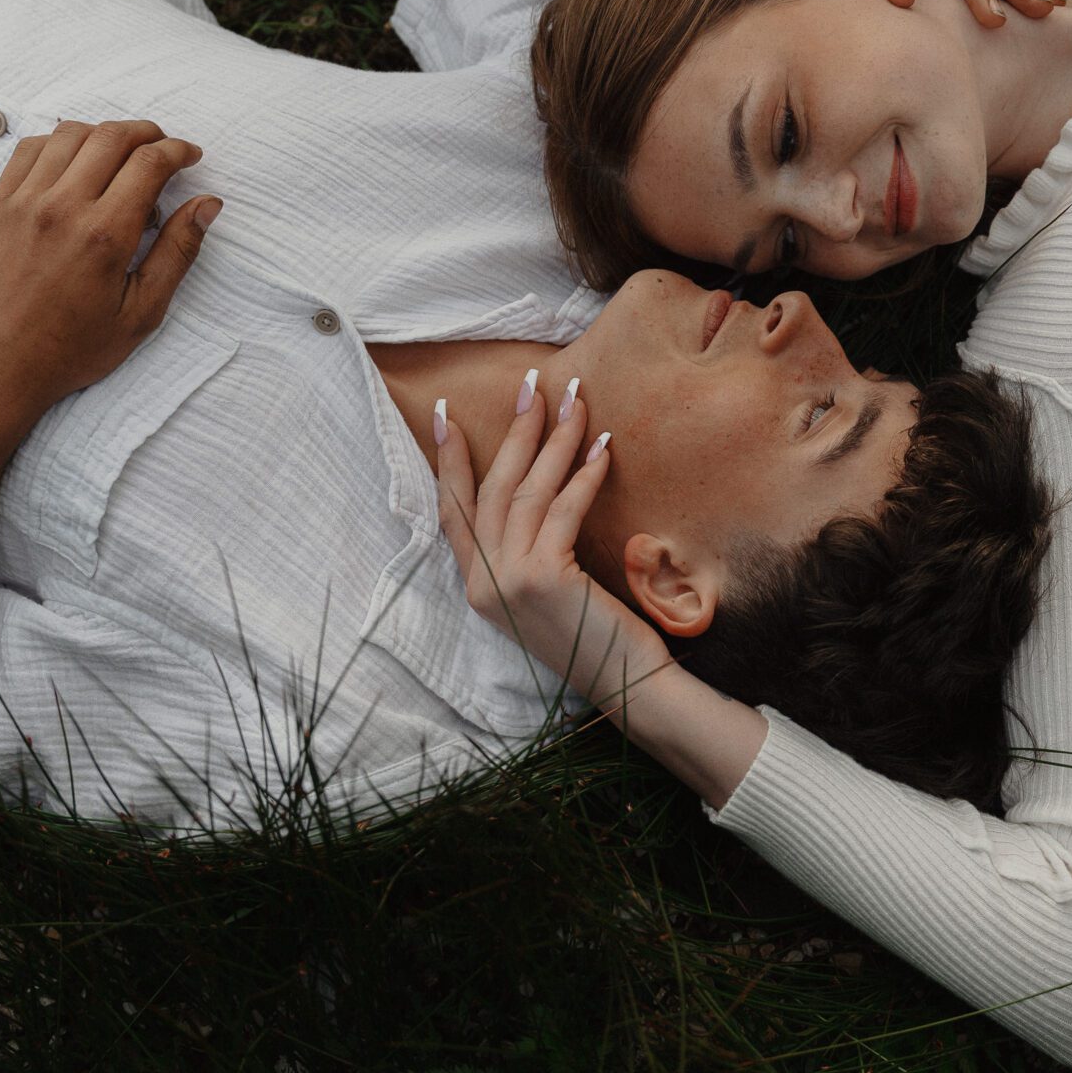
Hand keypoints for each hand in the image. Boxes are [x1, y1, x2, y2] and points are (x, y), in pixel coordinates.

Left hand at [0, 119, 219, 440]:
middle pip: (112, 136)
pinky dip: (60, 142)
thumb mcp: (140, 313)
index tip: (191, 156)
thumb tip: (208, 204)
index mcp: (104, 235)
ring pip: (71, 133)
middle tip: (164, 149)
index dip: (179, 150)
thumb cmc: (70, 349)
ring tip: (121, 154)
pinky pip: (30, 149)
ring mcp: (24, 202)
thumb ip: (178, 252)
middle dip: (148, 134)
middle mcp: (62, 208)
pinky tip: (76, 162)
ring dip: (104, 134)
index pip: (150, 162)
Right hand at [433, 383, 671, 715]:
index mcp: (478, 587)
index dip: (448, 462)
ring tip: (576, 402)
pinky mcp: (543, 578)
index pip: (452, 512)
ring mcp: (510, 581)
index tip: (444, 416)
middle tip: (532, 386)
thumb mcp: (546, 593)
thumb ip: (528, 553)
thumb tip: (539, 491)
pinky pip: (563, 510)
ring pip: (526, 492)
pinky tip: (604, 449)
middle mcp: (484, 584)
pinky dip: (584, 475)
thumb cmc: (595, 638)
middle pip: (492, 489)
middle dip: (513, 432)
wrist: (627, 686)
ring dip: (554, 441)